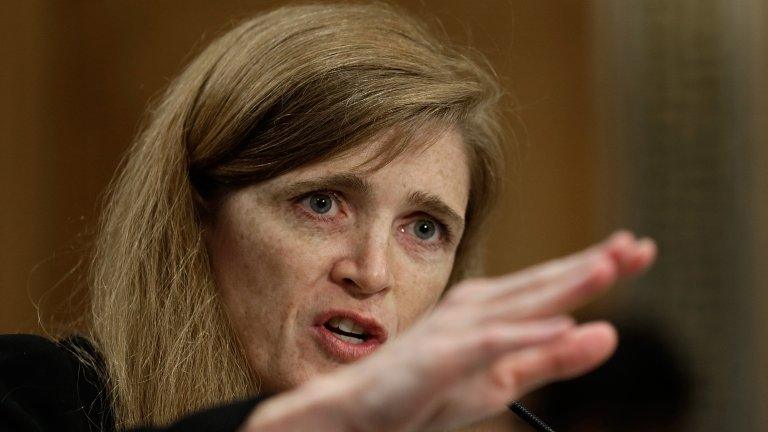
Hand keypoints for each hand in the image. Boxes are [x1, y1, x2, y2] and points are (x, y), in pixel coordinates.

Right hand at [242, 230, 655, 431]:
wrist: (359, 412)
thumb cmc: (428, 393)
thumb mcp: (503, 381)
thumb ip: (553, 358)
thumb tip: (608, 332)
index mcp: (490, 311)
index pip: (551, 286)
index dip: (594, 268)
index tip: (636, 249)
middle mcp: (475, 309)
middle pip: (542, 285)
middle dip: (592, 265)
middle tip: (639, 246)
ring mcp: (457, 330)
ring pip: (521, 304)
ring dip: (565, 285)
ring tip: (609, 267)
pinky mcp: (440, 356)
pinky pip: (489, 343)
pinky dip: (525, 332)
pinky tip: (559, 323)